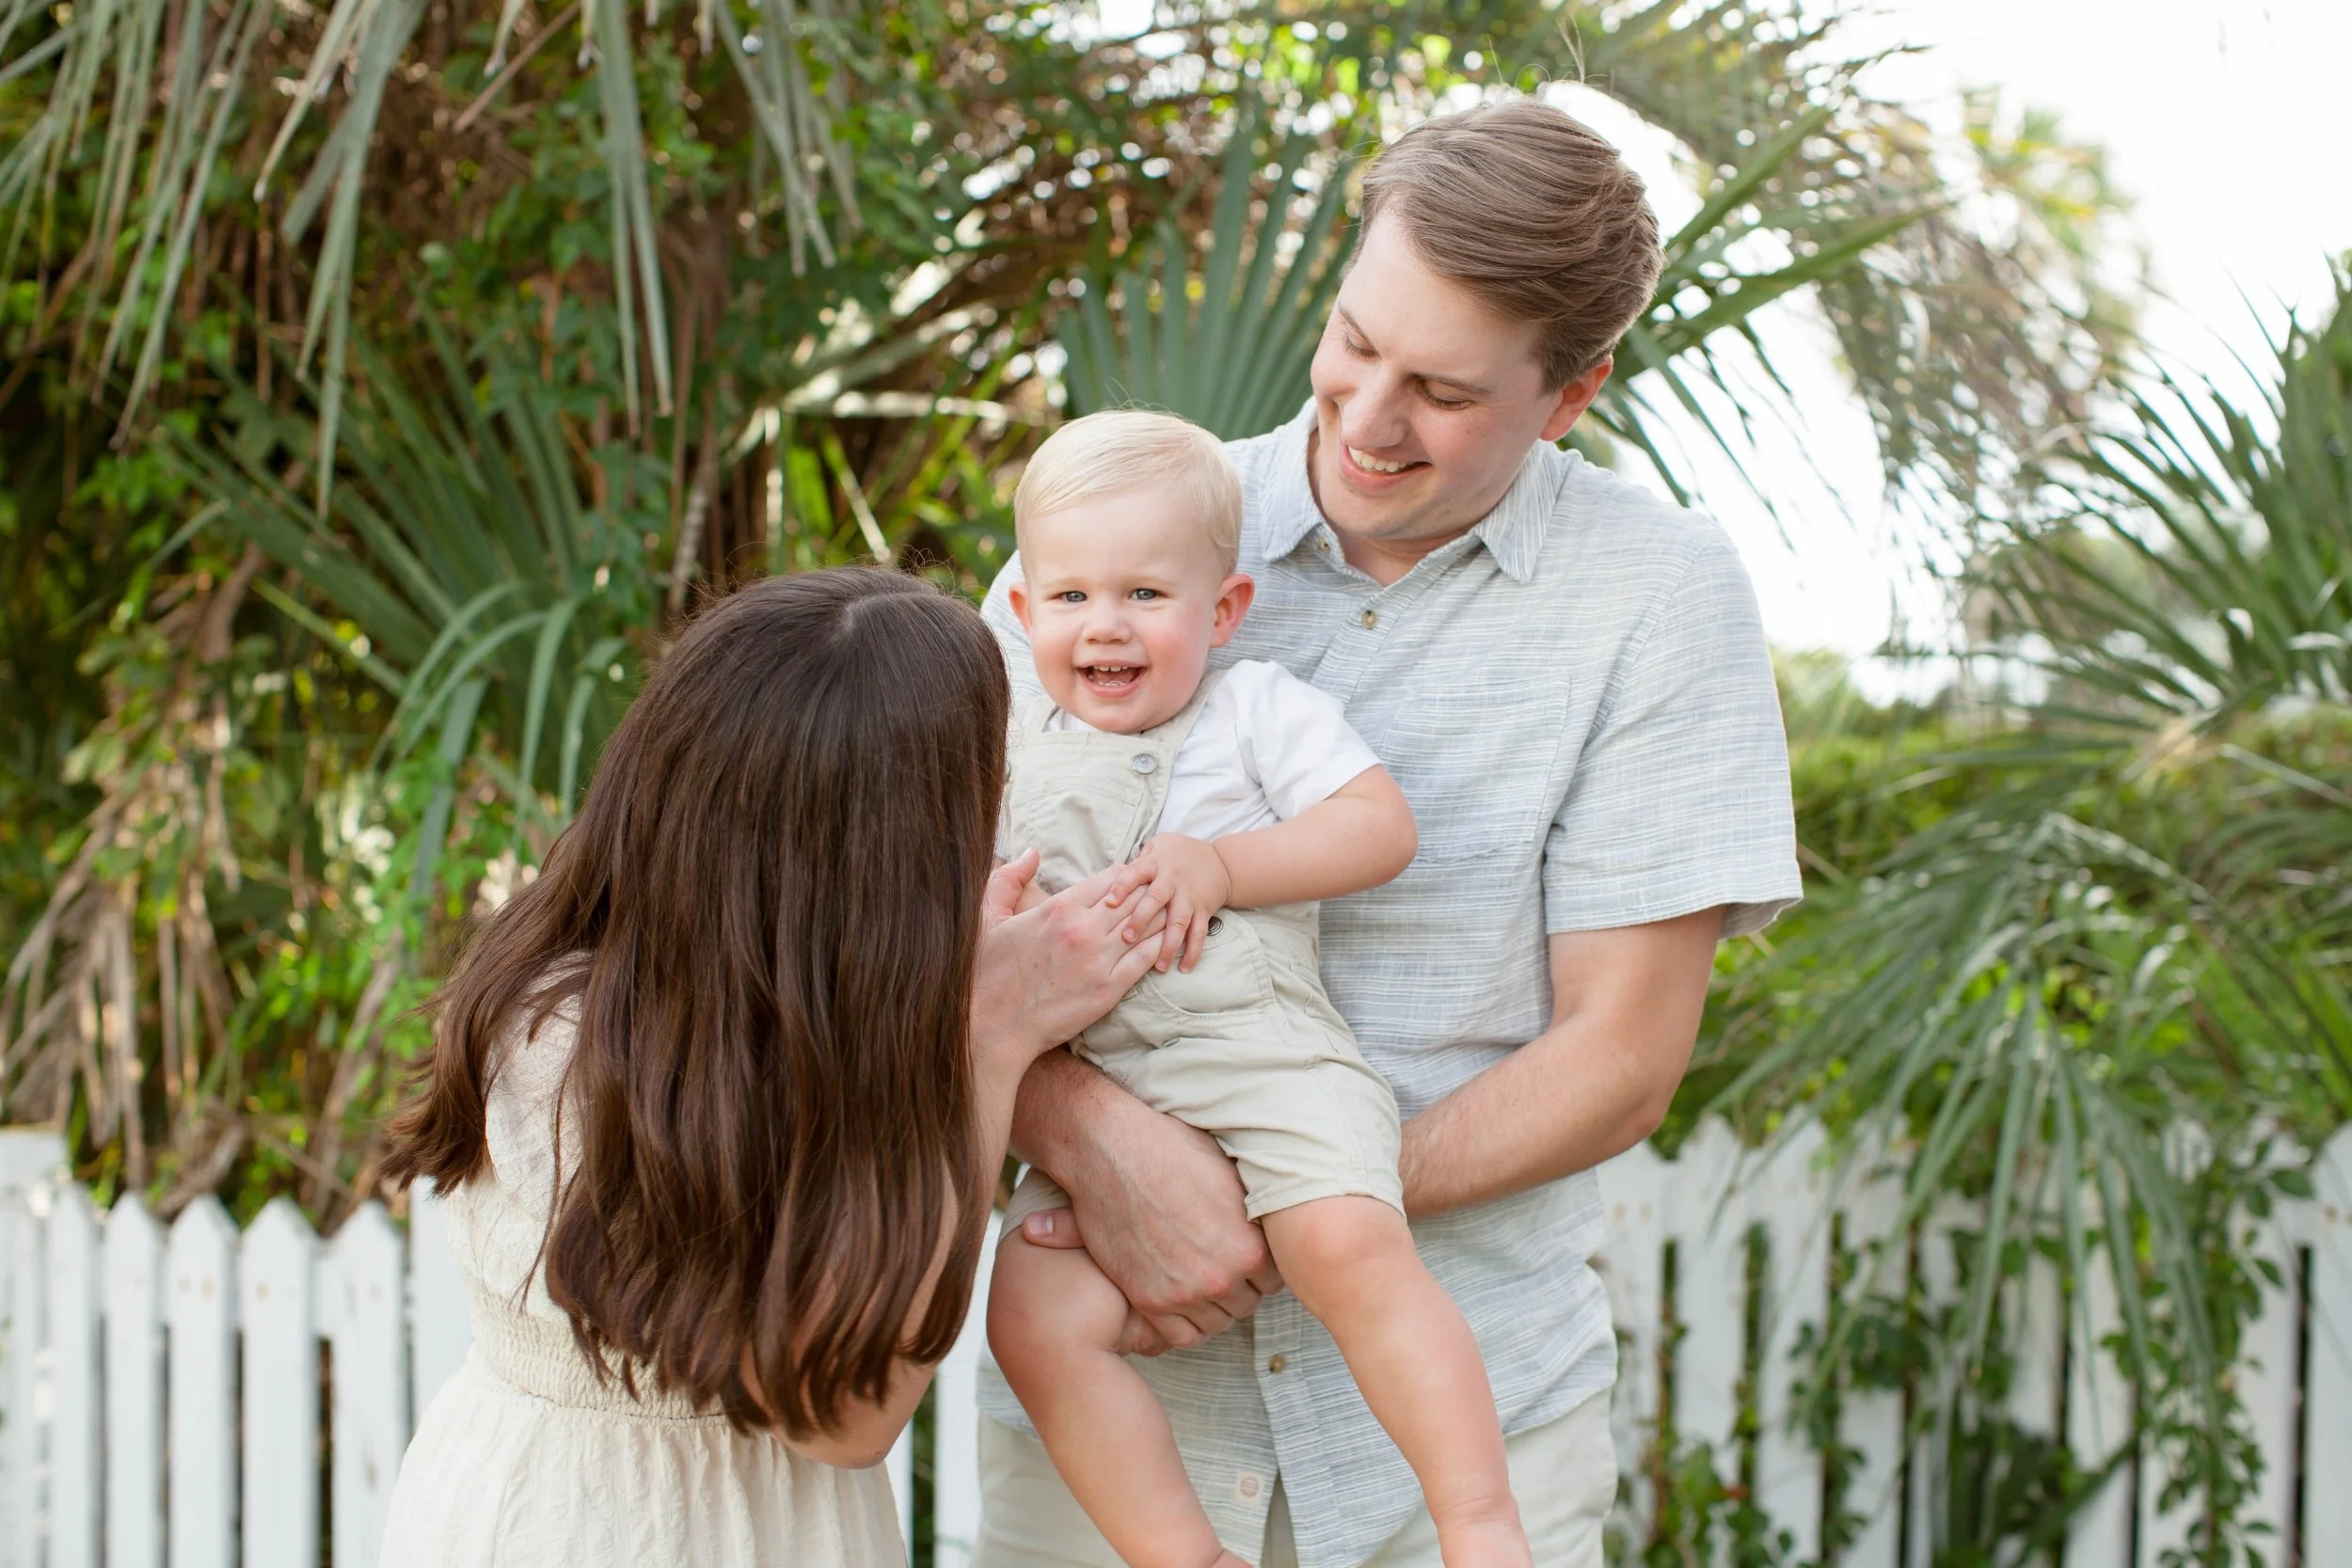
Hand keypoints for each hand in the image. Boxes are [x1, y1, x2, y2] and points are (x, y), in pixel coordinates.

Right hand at [972, 852, 1166, 1064]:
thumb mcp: (987, 918)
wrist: (992, 1028)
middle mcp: (1083, 930)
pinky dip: (1160, 947)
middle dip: (1149, 894)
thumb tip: (1031, 853)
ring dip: (1160, 917)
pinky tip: (1169, 943)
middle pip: (1135, 899)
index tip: (1132, 883)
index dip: (1125, 878)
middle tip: (1161, 894)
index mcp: (1058, 909)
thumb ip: (1008, 879)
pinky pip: (1145, 959)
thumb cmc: (987, 975)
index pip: (1111, 879)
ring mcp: (1099, 961)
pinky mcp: (1109, 990)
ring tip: (1172, 913)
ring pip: (1146, 926)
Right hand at [1018, 1098, 1280, 1349]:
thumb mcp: (1232, 1175)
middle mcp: (1222, 1277)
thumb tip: (1272, 1226)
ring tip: (1199, 1277)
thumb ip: (1255, 1215)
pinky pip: (1181, 1336)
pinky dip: (1185, 1323)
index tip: (1244, 1250)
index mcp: (1250, 1247)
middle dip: (1238, 1284)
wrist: (1112, 1150)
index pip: (1276, 1279)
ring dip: (1212, 1305)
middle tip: (1218, 1261)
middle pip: (1247, 1303)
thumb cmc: (1173, 1149)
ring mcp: (1183, 1294)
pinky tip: (1181, 1298)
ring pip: (1216, 1323)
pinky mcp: (1148, 1300)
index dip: (1259, 1263)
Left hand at [1104, 833, 1231, 971]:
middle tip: (1126, 938)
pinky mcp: (1204, 910)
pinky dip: (1194, 951)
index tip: (1109, 901)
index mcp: (1155, 864)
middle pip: (1156, 899)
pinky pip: (1199, 933)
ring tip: (1159, 965)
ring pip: (1178, 921)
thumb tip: (1104, 880)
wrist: (1221, 861)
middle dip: (1141, 919)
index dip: (1122, 886)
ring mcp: (1189, 896)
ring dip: (1169, 944)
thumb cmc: (1177, 855)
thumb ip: (1134, 863)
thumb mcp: (1156, 847)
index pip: (1136, 873)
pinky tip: (1184, 968)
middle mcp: (1172, 880)